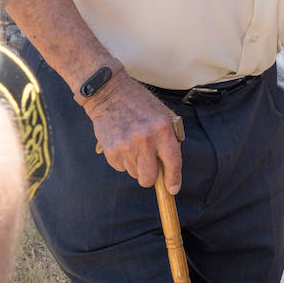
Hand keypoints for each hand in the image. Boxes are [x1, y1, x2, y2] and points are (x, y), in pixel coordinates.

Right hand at [83, 72, 182, 192]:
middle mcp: (146, 139)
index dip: (173, 179)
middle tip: (148, 168)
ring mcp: (126, 145)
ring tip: (133, 145)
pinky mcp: (111, 149)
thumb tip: (171, 165)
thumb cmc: (140, 104)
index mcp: (163, 129)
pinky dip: (122, 160)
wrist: (110, 93)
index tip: (173, 189)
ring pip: (134, 173)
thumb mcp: (163, 114)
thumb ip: (171, 137)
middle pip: (149, 178)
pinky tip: (122, 143)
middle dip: (150, 178)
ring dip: (135, 165)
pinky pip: (119, 167)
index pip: (173, 162)